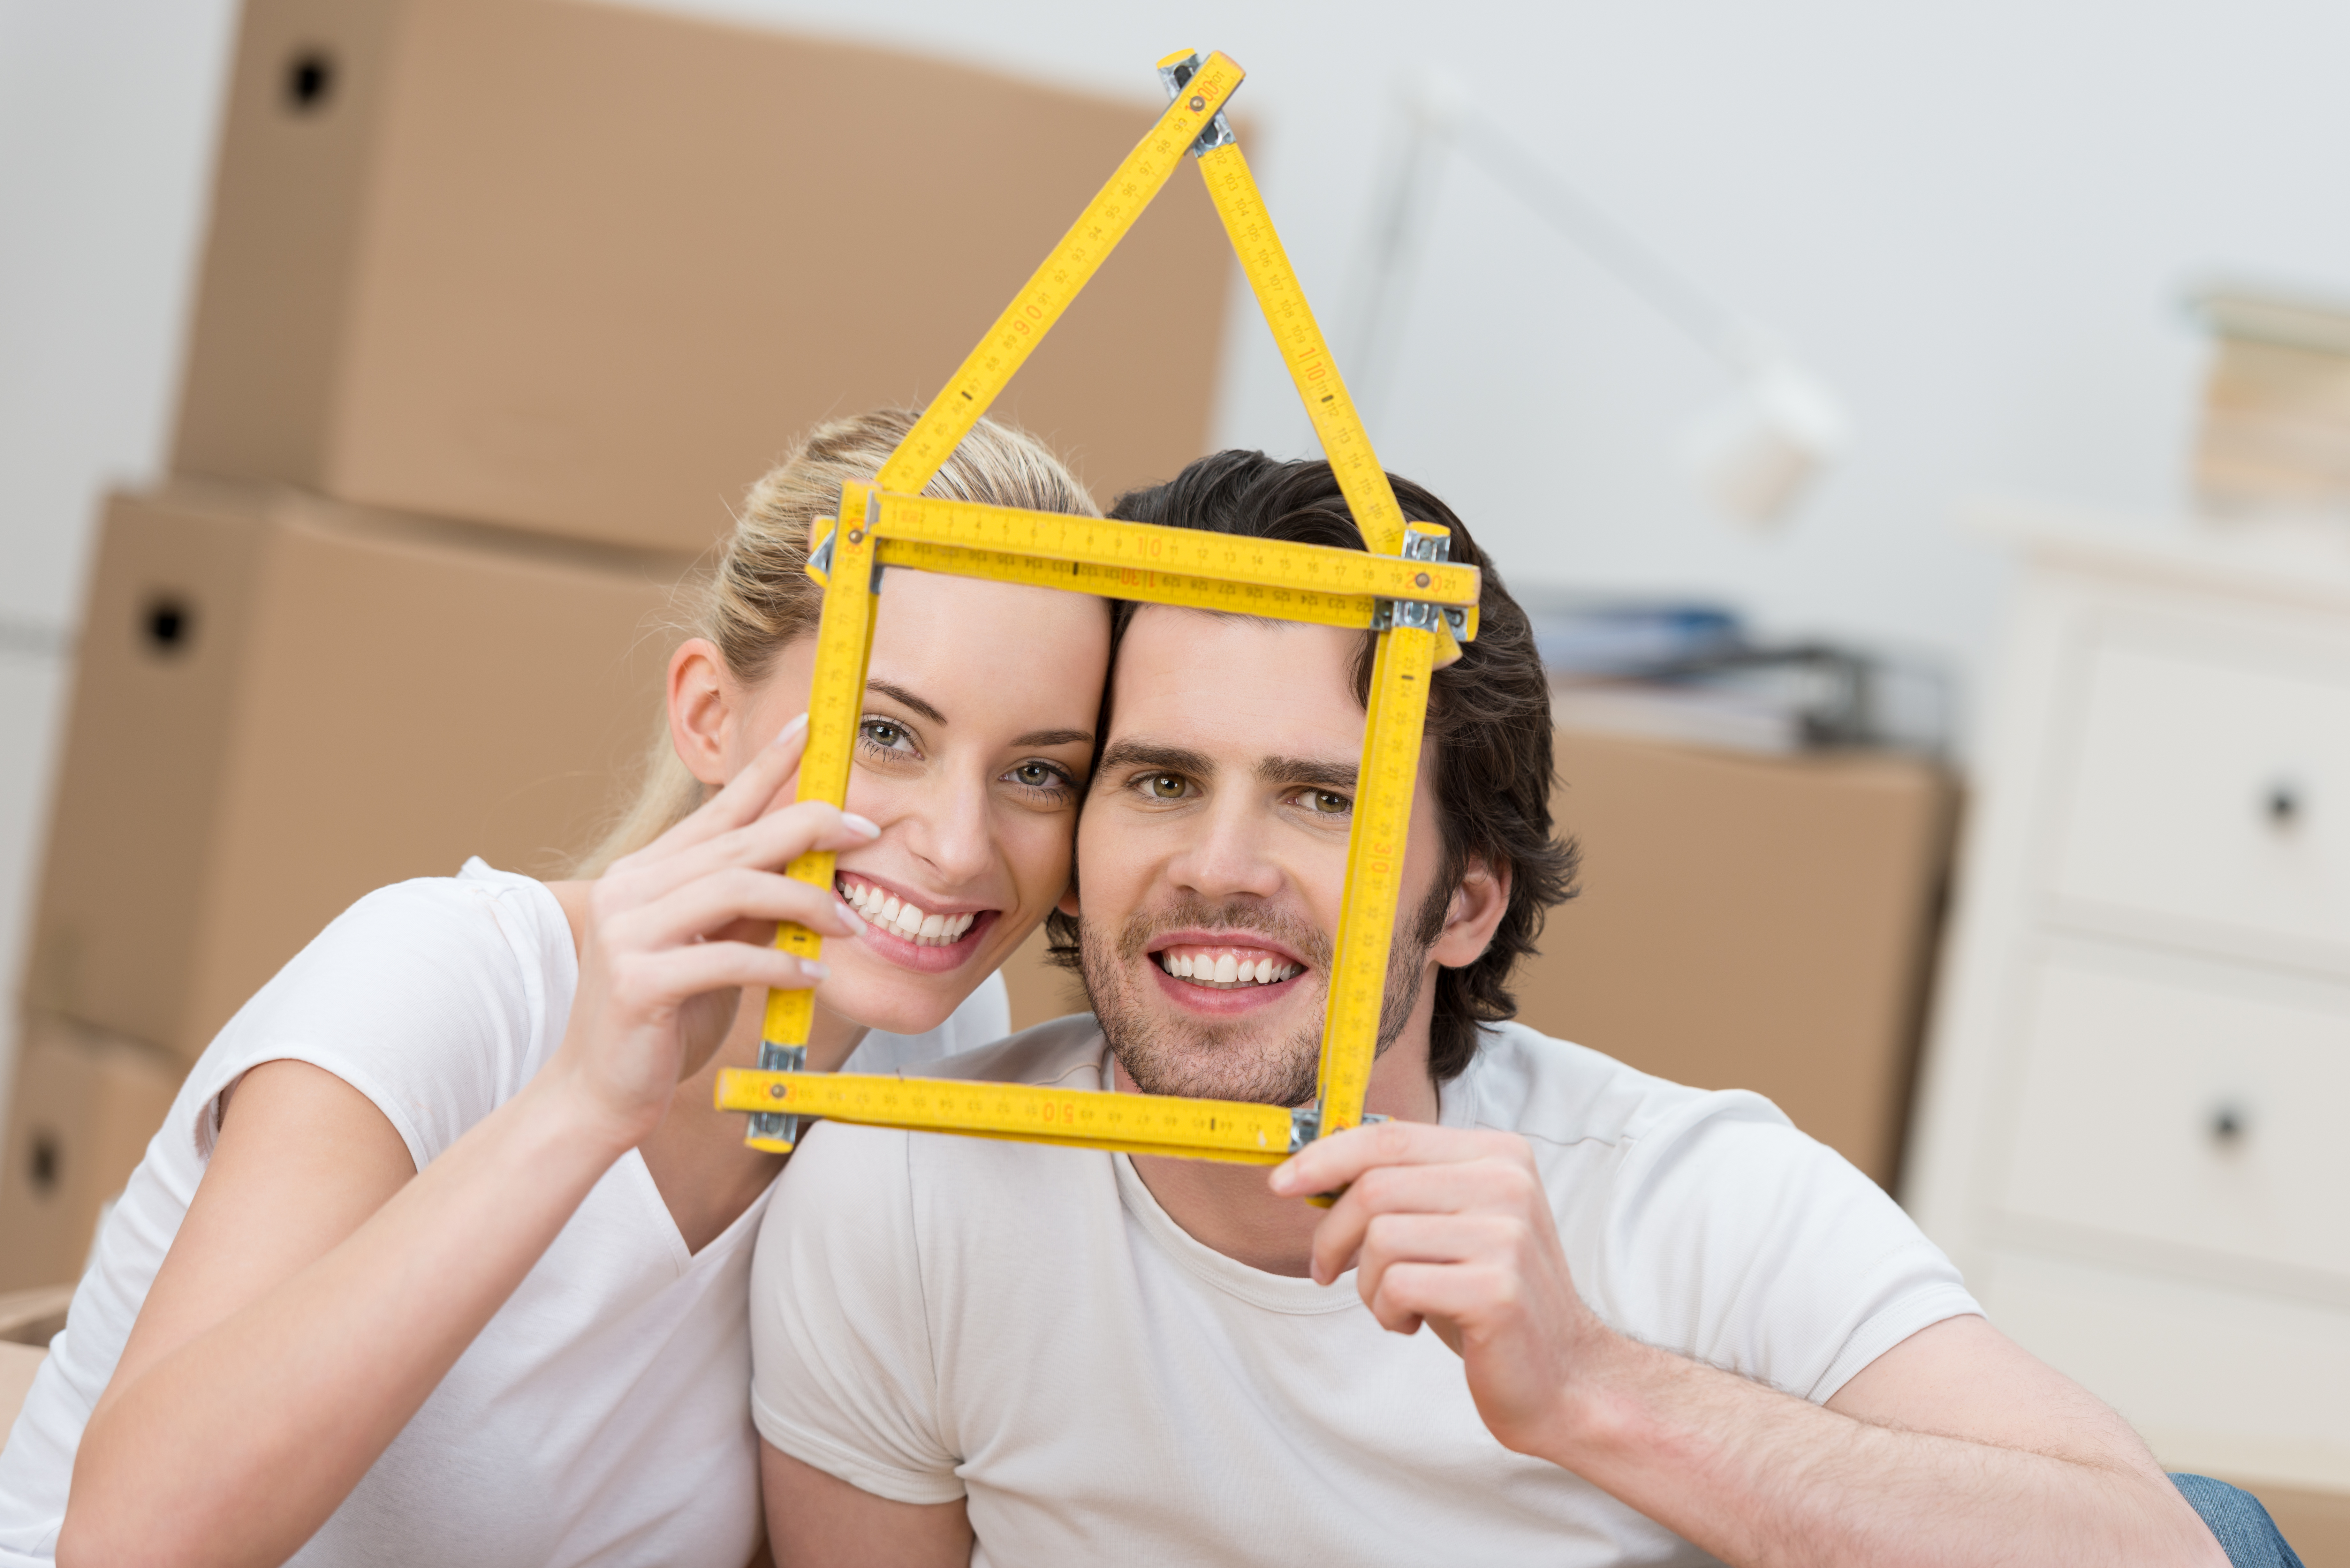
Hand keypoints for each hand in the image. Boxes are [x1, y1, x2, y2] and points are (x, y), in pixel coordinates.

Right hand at [554, 715, 875, 1148]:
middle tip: (866, 829)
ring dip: (804, 900)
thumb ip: (750, 908)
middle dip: (809, 826)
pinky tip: (811, 975)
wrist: (597, 1092)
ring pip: (734, 887)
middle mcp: (631, 889)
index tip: (811, 729)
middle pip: (737, 840)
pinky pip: (727, 958)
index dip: (766, 766)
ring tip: (849, 923)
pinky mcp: (638, 981)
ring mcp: (627, 932)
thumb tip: (809, 871)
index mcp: (646, 874)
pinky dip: (780, 962)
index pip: (718, 808)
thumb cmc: (662, 1020)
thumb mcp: (713, 949)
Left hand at [1270, 1121, 1609, 1454]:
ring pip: (1381, 1238)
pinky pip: (1398, 1286)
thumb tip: (1310, 1167)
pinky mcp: (1498, 1290)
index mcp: (1497, 1154)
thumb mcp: (1448, 1223)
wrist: (1561, 1375)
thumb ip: (1401, 1185)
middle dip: (1333, 1235)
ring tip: (1396, 1303)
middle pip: (1374, 1187)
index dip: (1324, 1157)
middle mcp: (1507, 1183)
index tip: (1282, 1183)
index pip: (1388, 1137)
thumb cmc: (1486, 1296)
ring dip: (1366, 1282)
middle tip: (1329, 1270)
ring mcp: (1507, 1236)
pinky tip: (1412, 1322)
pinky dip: (1387, 1312)